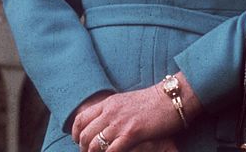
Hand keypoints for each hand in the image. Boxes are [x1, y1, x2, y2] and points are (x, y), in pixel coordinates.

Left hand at [71, 74, 200, 151]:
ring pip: (95, 144)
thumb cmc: (152, 102)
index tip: (77, 141)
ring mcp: (120, 122)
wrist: (170, 99)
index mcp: (109, 102)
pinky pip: (111, 151)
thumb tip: (103, 121)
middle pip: (85, 134)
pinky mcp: (132, 133)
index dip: (75, 132)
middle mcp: (110, 111)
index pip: (81, 117)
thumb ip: (113, 110)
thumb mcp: (126, 101)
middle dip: (83, 148)